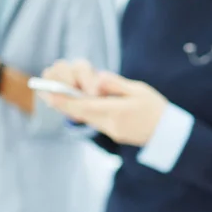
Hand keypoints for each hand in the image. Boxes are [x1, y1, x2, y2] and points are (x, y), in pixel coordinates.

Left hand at [41, 60, 168, 145]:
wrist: (168, 133)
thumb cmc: (156, 108)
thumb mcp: (139, 90)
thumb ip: (116, 84)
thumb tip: (97, 78)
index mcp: (118, 111)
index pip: (85, 105)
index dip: (65, 99)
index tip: (48, 92)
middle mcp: (111, 123)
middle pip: (80, 113)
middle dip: (61, 102)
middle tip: (44, 91)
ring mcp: (111, 130)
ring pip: (85, 117)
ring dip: (69, 107)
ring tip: (53, 95)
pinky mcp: (113, 132)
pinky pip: (93, 120)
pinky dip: (81, 112)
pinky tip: (74, 104)